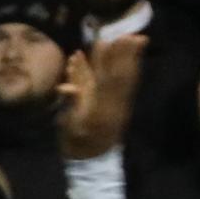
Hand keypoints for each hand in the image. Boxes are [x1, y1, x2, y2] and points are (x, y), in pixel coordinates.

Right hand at [55, 33, 143, 157]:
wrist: (91, 164)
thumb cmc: (76, 145)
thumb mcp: (70, 128)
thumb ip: (71, 106)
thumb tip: (67, 87)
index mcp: (104, 106)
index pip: (111, 78)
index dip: (115, 59)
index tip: (119, 41)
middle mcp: (113, 103)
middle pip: (121, 75)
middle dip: (125, 55)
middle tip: (132, 34)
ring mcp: (115, 104)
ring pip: (122, 79)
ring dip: (127, 59)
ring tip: (130, 40)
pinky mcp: (115, 106)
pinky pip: (119, 86)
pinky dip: (120, 70)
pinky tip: (119, 60)